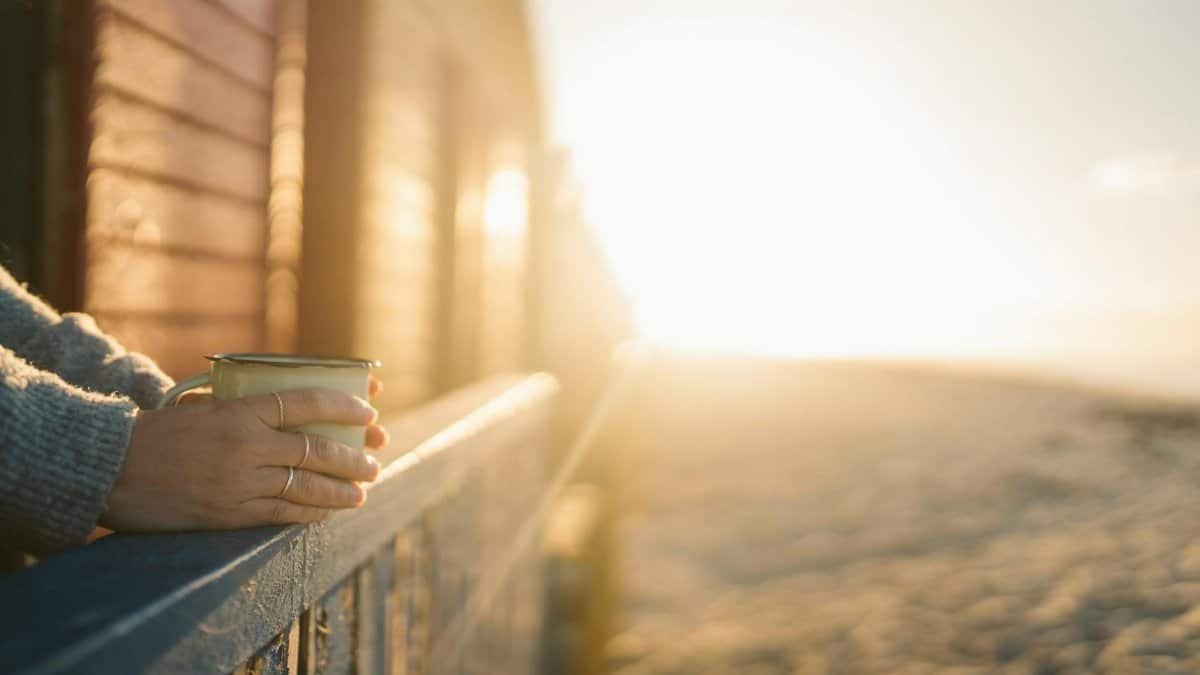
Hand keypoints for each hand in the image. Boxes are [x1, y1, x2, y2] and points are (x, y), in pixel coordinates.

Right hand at [101, 389, 385, 530]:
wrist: (110, 467)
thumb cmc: (157, 432)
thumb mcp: (204, 406)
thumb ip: (246, 407)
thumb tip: (290, 409)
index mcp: (240, 410)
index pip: (305, 402)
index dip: (343, 404)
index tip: (369, 409)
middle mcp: (246, 445)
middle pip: (316, 449)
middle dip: (353, 456)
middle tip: (375, 461)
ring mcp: (240, 482)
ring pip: (306, 486)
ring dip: (340, 490)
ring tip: (362, 492)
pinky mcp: (229, 514)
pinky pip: (281, 514)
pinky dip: (310, 514)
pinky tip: (328, 513)